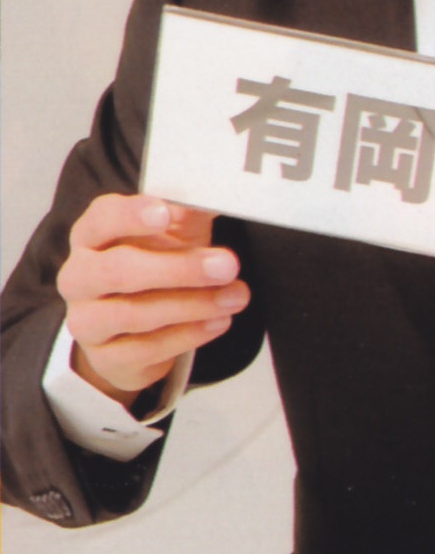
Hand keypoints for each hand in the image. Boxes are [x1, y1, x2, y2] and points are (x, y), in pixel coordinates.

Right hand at [57, 193, 248, 402]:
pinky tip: (219, 321)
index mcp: (91, 236)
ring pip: (134, 314)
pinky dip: (188, 334)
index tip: (165, 213)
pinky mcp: (107, 357)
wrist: (130, 330)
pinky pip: (146, 349)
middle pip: (118, 270)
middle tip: (226, 265)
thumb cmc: (150, 266)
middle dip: (178, 268)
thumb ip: (189, 213)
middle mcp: (80, 277)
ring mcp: (88, 320)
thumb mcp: (172, 235)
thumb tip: (217, 196)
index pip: (101, 219)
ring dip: (194, 304)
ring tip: (235, 296)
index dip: (130, 215)